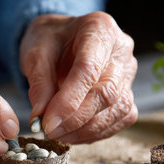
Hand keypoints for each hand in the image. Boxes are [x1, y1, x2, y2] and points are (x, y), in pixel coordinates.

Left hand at [20, 12, 137, 143]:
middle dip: (76, 119)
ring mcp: (128, 73)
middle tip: (49, 131)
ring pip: (118, 109)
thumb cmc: (49, 42)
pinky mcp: (128, 93)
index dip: (68, 101)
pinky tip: (73, 134)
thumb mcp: (35, 54)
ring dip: (86, 130)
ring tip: (58, 135)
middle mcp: (121, 50)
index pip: (89, 70)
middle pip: (107, 92)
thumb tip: (40, 119)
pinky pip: (120, 119)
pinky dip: (96, 132)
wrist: (60, 39)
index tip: (48, 122)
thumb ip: (39, 84)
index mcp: (99, 29)